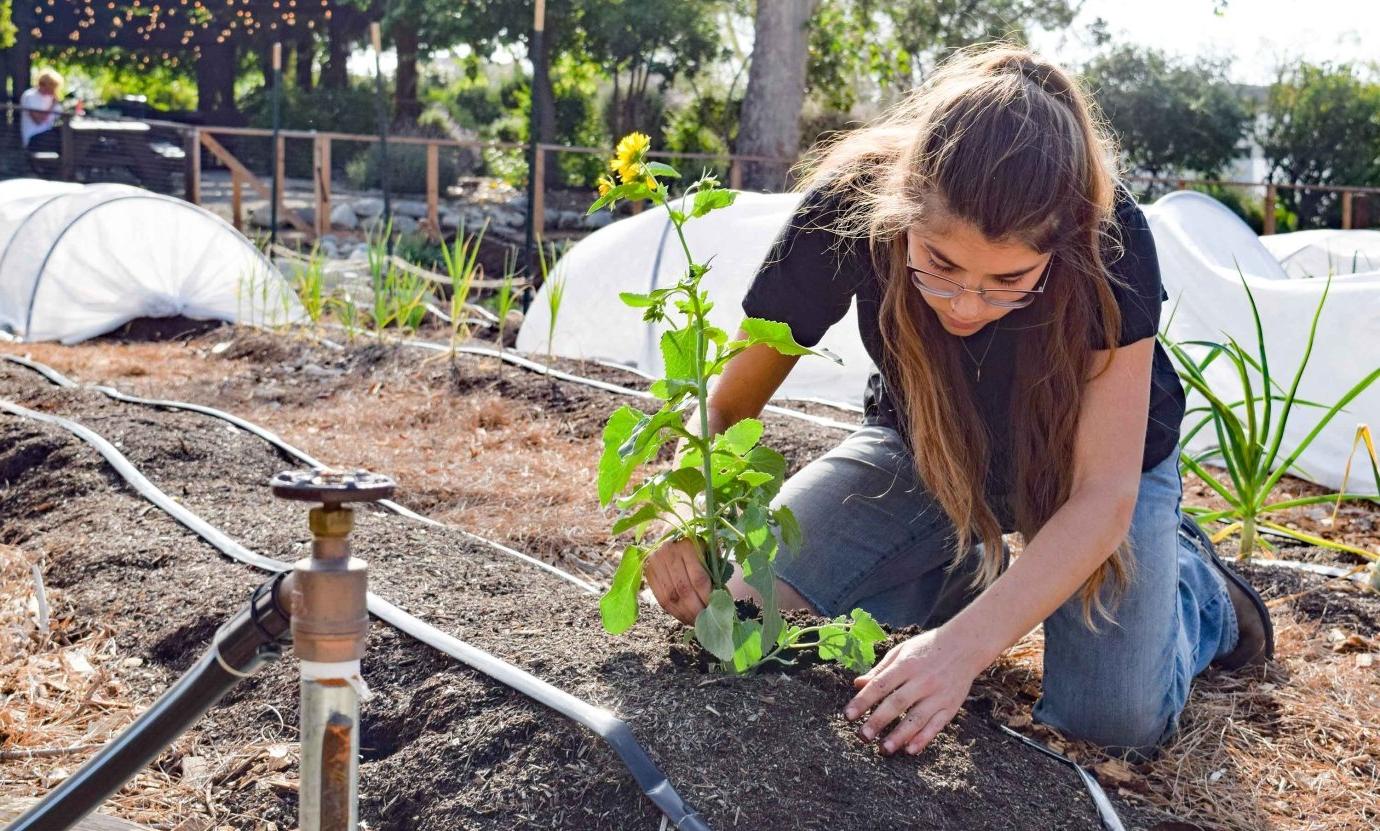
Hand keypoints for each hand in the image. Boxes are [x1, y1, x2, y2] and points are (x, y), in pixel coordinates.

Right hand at [643, 536, 710, 625]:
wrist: (676, 540)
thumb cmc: (699, 549)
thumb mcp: (710, 554)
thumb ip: (715, 572)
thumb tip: (719, 600)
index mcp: (687, 545)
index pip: (698, 579)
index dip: (706, 598)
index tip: (714, 609)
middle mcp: (668, 551)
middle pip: (683, 590)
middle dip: (696, 609)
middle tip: (706, 621)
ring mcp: (655, 562)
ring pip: (671, 597)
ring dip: (685, 614)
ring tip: (696, 622)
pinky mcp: (648, 573)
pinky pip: (661, 599)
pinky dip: (674, 612)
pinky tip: (685, 617)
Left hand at [843, 627, 981, 755]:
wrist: (965, 646)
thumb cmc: (926, 648)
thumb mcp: (901, 651)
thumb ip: (880, 670)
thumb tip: (857, 684)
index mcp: (906, 665)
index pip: (880, 685)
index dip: (863, 701)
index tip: (848, 716)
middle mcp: (922, 681)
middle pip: (897, 704)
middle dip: (878, 721)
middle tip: (862, 737)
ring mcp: (938, 695)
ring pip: (917, 718)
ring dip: (899, 735)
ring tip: (883, 749)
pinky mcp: (951, 706)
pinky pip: (937, 725)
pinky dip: (924, 738)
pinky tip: (910, 750)